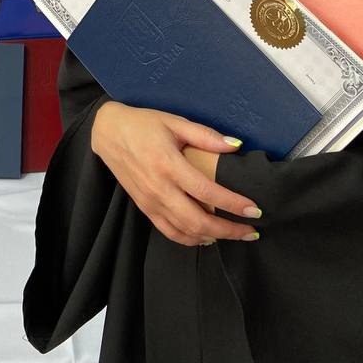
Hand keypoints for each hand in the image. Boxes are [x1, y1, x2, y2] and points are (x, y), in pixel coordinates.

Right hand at [90, 101, 261, 246]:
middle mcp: (159, 188)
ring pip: (184, 231)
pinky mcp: (144, 208)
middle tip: (250, 231)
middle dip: (228, 230)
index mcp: (169, 165)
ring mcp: (150, 201)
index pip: (207, 192)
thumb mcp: (175, 122)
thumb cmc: (143, 124)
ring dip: (212, 237)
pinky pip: (169, 231)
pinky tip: (206, 237)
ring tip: (234, 235)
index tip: (254, 210)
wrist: (108, 133)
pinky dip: (189, 239)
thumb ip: (206, 136)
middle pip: (198, 220)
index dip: (233, 204)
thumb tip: (236, 145)